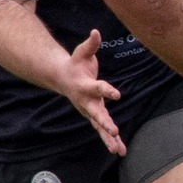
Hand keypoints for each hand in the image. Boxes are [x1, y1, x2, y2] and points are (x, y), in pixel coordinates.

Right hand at [54, 30, 124, 156]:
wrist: (62, 78)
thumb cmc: (75, 64)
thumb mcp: (81, 52)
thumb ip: (90, 44)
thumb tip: (96, 32)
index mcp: (85, 86)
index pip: (98, 88)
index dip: (107, 90)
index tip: (117, 94)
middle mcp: (86, 101)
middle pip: (97, 113)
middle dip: (105, 123)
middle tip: (113, 131)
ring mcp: (89, 110)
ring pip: (99, 127)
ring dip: (109, 139)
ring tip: (118, 151)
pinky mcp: (93, 115)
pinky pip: (102, 130)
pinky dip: (111, 141)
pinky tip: (120, 150)